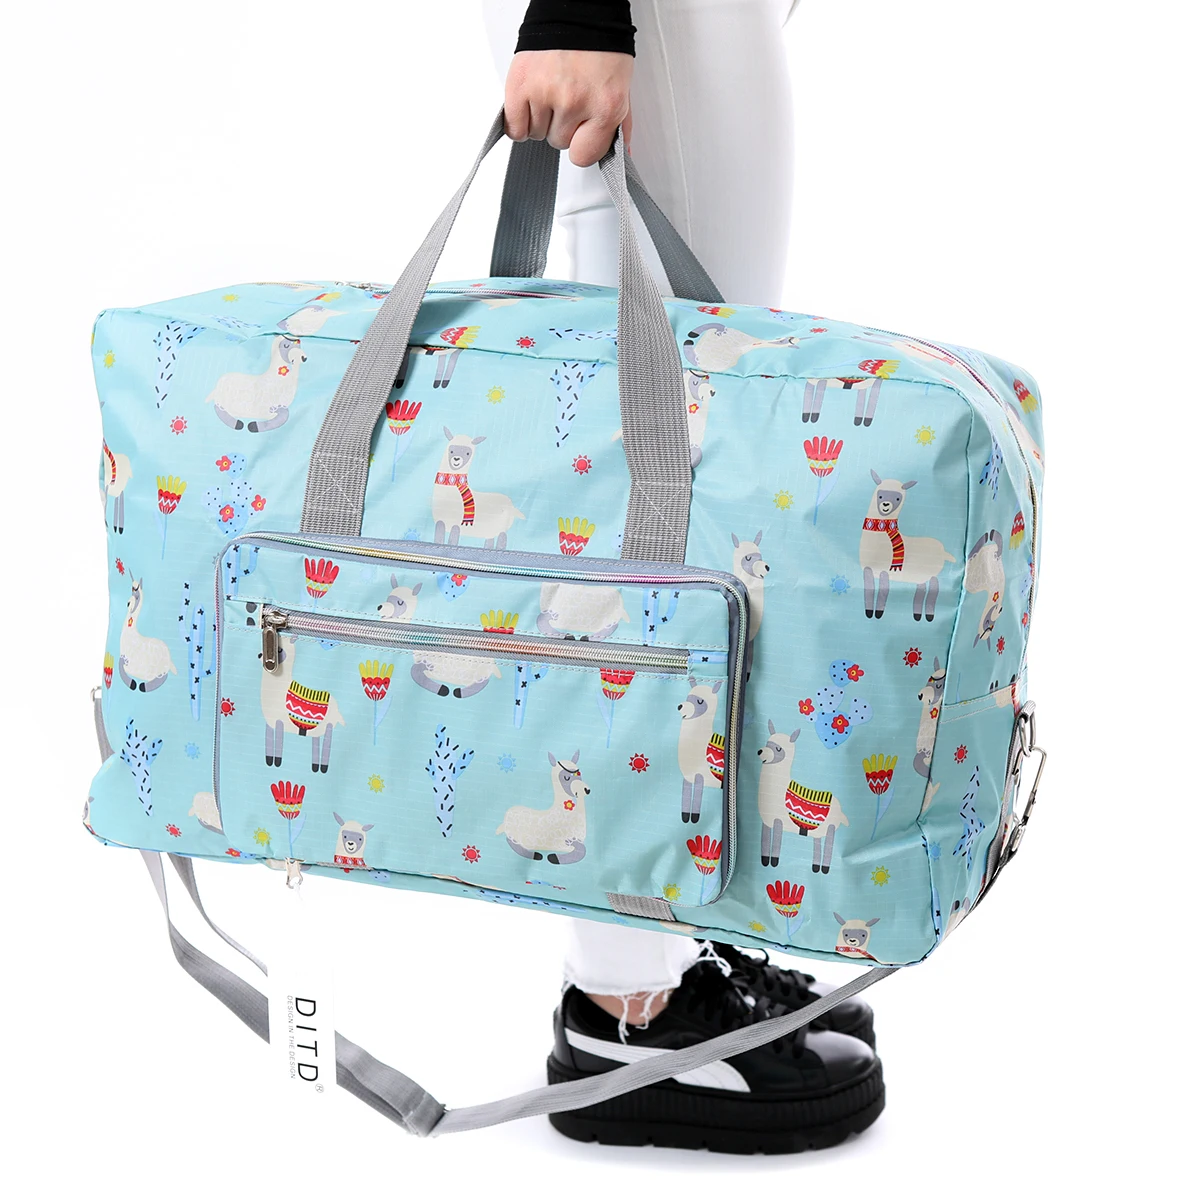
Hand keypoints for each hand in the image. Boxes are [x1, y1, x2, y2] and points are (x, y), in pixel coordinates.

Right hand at [503, 50, 632, 166]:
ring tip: (551, 92)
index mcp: (605, 106)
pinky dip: (519, 121)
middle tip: (567, 98)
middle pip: (558, 143)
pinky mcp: (521, 84)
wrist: (579, 9)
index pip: (583, 156)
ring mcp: (546, 93)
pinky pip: (515, 128)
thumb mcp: (621, 89)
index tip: (582, 130)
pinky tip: (530, 104)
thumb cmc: (601, 47)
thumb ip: (620, 126)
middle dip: (562, 125)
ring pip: (536, 134)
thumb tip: (620, 155)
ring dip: (541, 120)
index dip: (581, 144)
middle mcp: (575, 101)